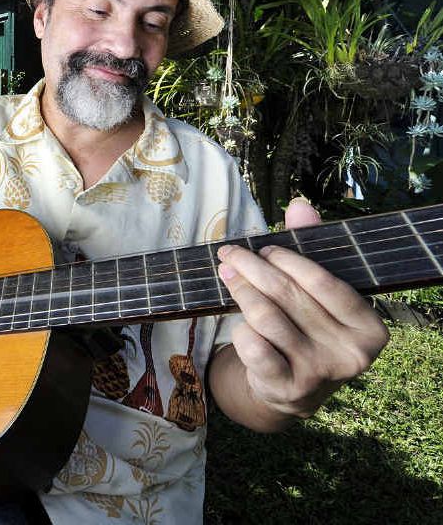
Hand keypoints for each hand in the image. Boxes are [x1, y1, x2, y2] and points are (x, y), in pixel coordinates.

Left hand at [216, 198, 389, 419]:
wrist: (294, 390)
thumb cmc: (309, 329)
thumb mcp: (319, 295)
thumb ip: (312, 250)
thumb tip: (300, 207)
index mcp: (369, 328)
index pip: (323, 282)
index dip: (287, 259)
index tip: (263, 248)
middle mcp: (350, 354)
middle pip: (289, 296)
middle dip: (253, 268)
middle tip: (230, 253)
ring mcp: (319, 374)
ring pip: (267, 318)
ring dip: (241, 290)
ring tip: (226, 273)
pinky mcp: (287, 389)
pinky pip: (253, 347)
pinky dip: (240, 329)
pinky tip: (236, 320)